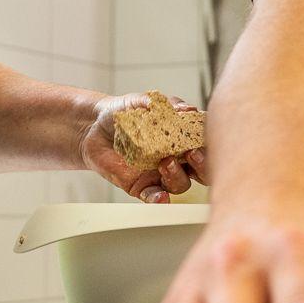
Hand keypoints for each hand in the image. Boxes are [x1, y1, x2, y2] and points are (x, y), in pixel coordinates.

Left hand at [81, 93, 208, 202]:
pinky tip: (160, 197)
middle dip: (202, 165)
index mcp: (182, 138)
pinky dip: (159, 200)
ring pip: (180, 184)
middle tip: (192, 154)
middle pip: (202, 171)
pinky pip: (154, 197)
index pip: (205, 144)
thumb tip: (186, 110)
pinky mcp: (141, 186)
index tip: (203, 137)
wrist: (94, 126)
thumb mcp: (143, 102)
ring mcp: (159, 174)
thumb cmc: (123, 113)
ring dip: (177, 176)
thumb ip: (164, 105)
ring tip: (165, 162)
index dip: (209, 143)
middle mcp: (176, 158)